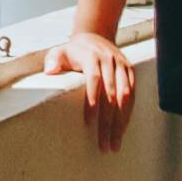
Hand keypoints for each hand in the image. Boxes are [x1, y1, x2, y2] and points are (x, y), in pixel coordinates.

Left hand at [45, 29, 138, 151]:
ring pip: (125, 97)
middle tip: (103, 144)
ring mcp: (122, 66)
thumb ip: (53, 59)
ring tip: (114, 144)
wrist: (96, 36)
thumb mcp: (60, 51)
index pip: (94, 79)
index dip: (92, 101)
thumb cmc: (74, 51)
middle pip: (111, 94)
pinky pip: (132, 95)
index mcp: (92, 56)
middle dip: (107, 121)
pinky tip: (122, 130)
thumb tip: (49, 71)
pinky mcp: (130, 72)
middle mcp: (110, 61)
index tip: (88, 123)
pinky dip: (127, 113)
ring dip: (121, 122)